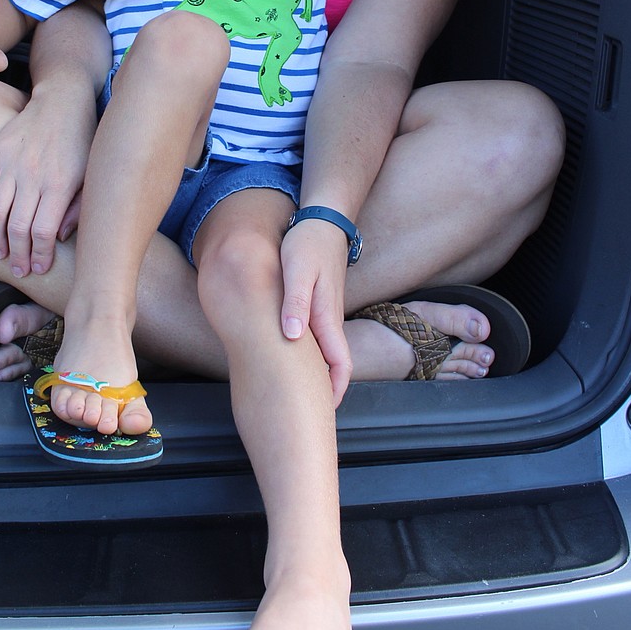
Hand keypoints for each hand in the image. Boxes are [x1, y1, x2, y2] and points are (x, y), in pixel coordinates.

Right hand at [0, 85, 93, 276]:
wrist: (64, 102)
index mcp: (60, 185)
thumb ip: (78, 209)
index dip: (38, 255)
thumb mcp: (90, 176)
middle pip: (18, 227)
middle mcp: (34, 176)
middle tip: (16, 270)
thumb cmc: (82, 143)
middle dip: (17, 255)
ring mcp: (12, 162)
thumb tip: (58, 238)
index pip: (43, 232)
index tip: (37, 268)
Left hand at [280, 219, 352, 406]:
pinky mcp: (320, 301)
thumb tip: (291, 337)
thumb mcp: (297, 271)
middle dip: (324, 388)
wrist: (324, 219)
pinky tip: (290, 351)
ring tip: (296, 388)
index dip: (335, 390)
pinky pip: (317, 334)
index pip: (340, 363)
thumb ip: (295, 303)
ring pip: (325, 349)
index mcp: (326, 316)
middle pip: (333, 362)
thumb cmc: (308, 244)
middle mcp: (329, 318)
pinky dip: (308, 350)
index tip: (323, 410)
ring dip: (317, 370)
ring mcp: (326, 310)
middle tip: (307, 408)